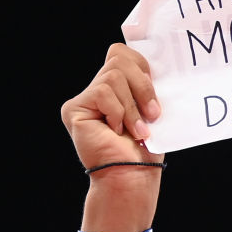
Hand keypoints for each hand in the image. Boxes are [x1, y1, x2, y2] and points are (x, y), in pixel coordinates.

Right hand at [61, 44, 163, 175]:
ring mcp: (85, 99)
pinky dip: (118, 112)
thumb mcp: (154, 112)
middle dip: (143, 86)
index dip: (141, 65)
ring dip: (132, 108)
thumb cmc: (145, 151)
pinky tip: (116, 131)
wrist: (133, 177)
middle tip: (153, 114)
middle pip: (118, 58)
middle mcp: (99, 90)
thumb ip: (148, 87)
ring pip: (113, 76)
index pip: (123, 53)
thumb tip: (158, 66)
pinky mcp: (73, 108)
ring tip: (138, 131)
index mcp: (118, 89)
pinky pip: (102, 92)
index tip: (156, 92)